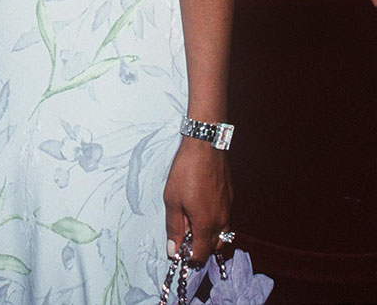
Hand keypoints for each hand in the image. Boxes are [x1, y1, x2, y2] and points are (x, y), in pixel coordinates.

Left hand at [163, 137, 232, 264]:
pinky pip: (225, 219)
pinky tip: (201, 206)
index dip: (188, 258)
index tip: (178, 249)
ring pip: (222, 234)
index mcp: (207, 224)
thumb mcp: (172, 199)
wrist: (205, 145)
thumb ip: (174, 227)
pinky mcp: (230, 197)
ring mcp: (228, 208)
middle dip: (200, 248)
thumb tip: (173, 250)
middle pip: (214, 248)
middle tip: (184, 235)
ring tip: (192, 221)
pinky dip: (214, 221)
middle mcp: (222, 221)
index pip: (201, 255)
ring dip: (209, 235)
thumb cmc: (186, 170)